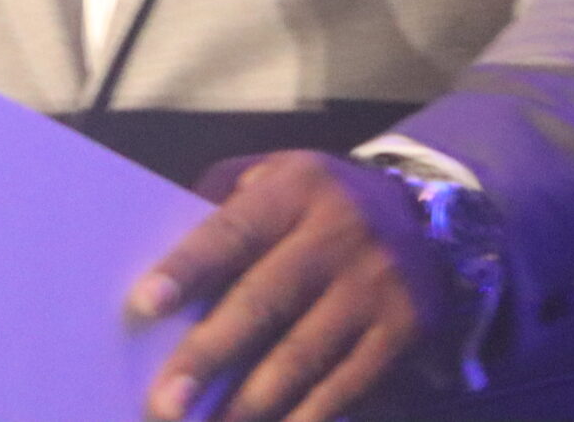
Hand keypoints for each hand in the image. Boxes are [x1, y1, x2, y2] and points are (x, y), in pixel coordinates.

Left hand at [127, 150, 453, 421]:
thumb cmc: (321, 202)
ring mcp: (375, 285)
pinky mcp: (403, 330)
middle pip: (264, 300)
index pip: (233, 230)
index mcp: (298, 187)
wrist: (430, 219)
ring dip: (249, 403)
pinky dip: (306, 416)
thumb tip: (161, 260)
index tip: (144, 304)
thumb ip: (222, 202)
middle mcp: (340, 232)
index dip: (188, 268)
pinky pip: (346, 384)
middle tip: (164, 401)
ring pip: (303, 354)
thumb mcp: (276, 174)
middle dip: (208, 355)